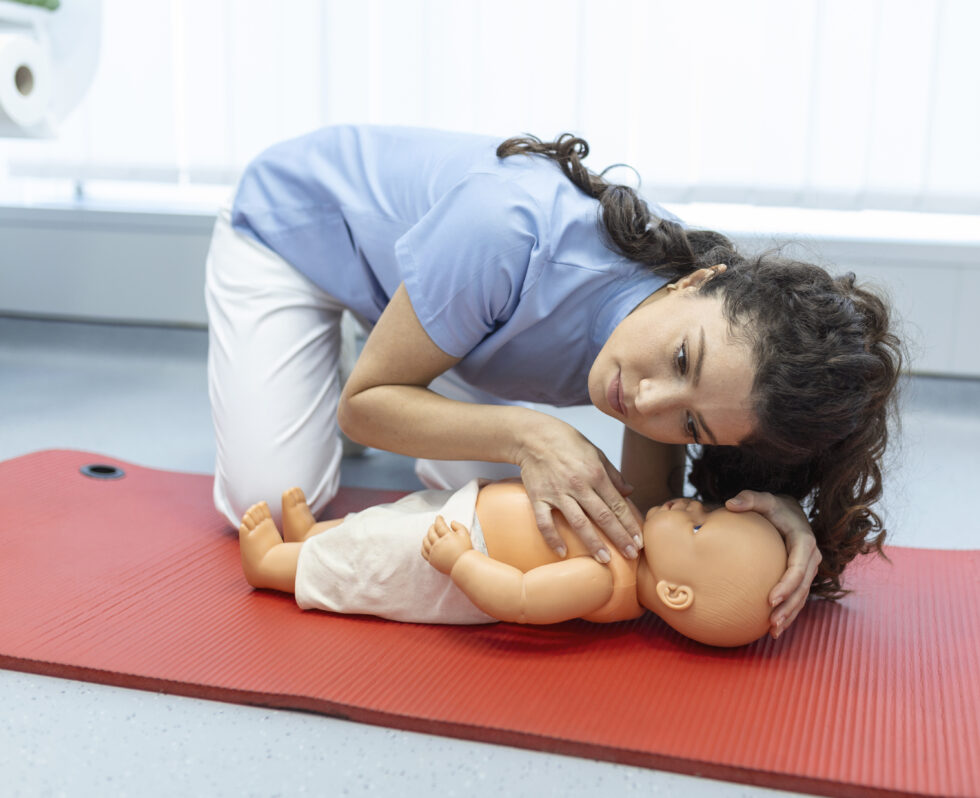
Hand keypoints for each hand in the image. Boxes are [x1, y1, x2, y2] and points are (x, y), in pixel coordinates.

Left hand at [422, 515, 473, 573]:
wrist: (463, 566)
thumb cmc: (466, 550)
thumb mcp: (465, 535)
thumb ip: (459, 526)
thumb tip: (451, 522)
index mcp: (447, 537)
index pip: (439, 525)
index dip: (438, 519)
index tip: (439, 517)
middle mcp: (439, 545)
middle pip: (431, 532)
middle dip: (432, 527)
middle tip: (435, 525)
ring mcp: (434, 553)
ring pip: (425, 541)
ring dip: (427, 535)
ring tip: (430, 533)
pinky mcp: (432, 560)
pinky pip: (424, 552)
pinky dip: (424, 546)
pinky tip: (427, 544)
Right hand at [516, 418, 641, 562]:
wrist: (533, 436)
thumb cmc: (567, 442)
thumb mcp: (596, 452)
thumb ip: (613, 474)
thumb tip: (630, 491)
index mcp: (595, 473)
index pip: (617, 504)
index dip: (629, 524)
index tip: (639, 541)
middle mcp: (579, 485)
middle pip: (603, 516)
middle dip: (619, 537)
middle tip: (631, 555)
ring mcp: (557, 493)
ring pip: (578, 522)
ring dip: (593, 542)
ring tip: (604, 559)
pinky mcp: (538, 497)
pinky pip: (545, 522)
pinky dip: (553, 538)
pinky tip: (562, 552)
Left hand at [725, 491, 820, 638]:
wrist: (789, 512)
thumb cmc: (773, 507)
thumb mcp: (764, 499)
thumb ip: (749, 499)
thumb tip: (729, 503)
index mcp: (804, 542)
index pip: (798, 568)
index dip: (786, 586)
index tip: (770, 599)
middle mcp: (811, 558)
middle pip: (802, 588)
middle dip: (788, 607)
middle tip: (771, 622)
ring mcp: (809, 569)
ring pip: (801, 597)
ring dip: (790, 615)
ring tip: (773, 631)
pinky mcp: (802, 576)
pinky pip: (797, 597)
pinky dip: (788, 612)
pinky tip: (775, 627)